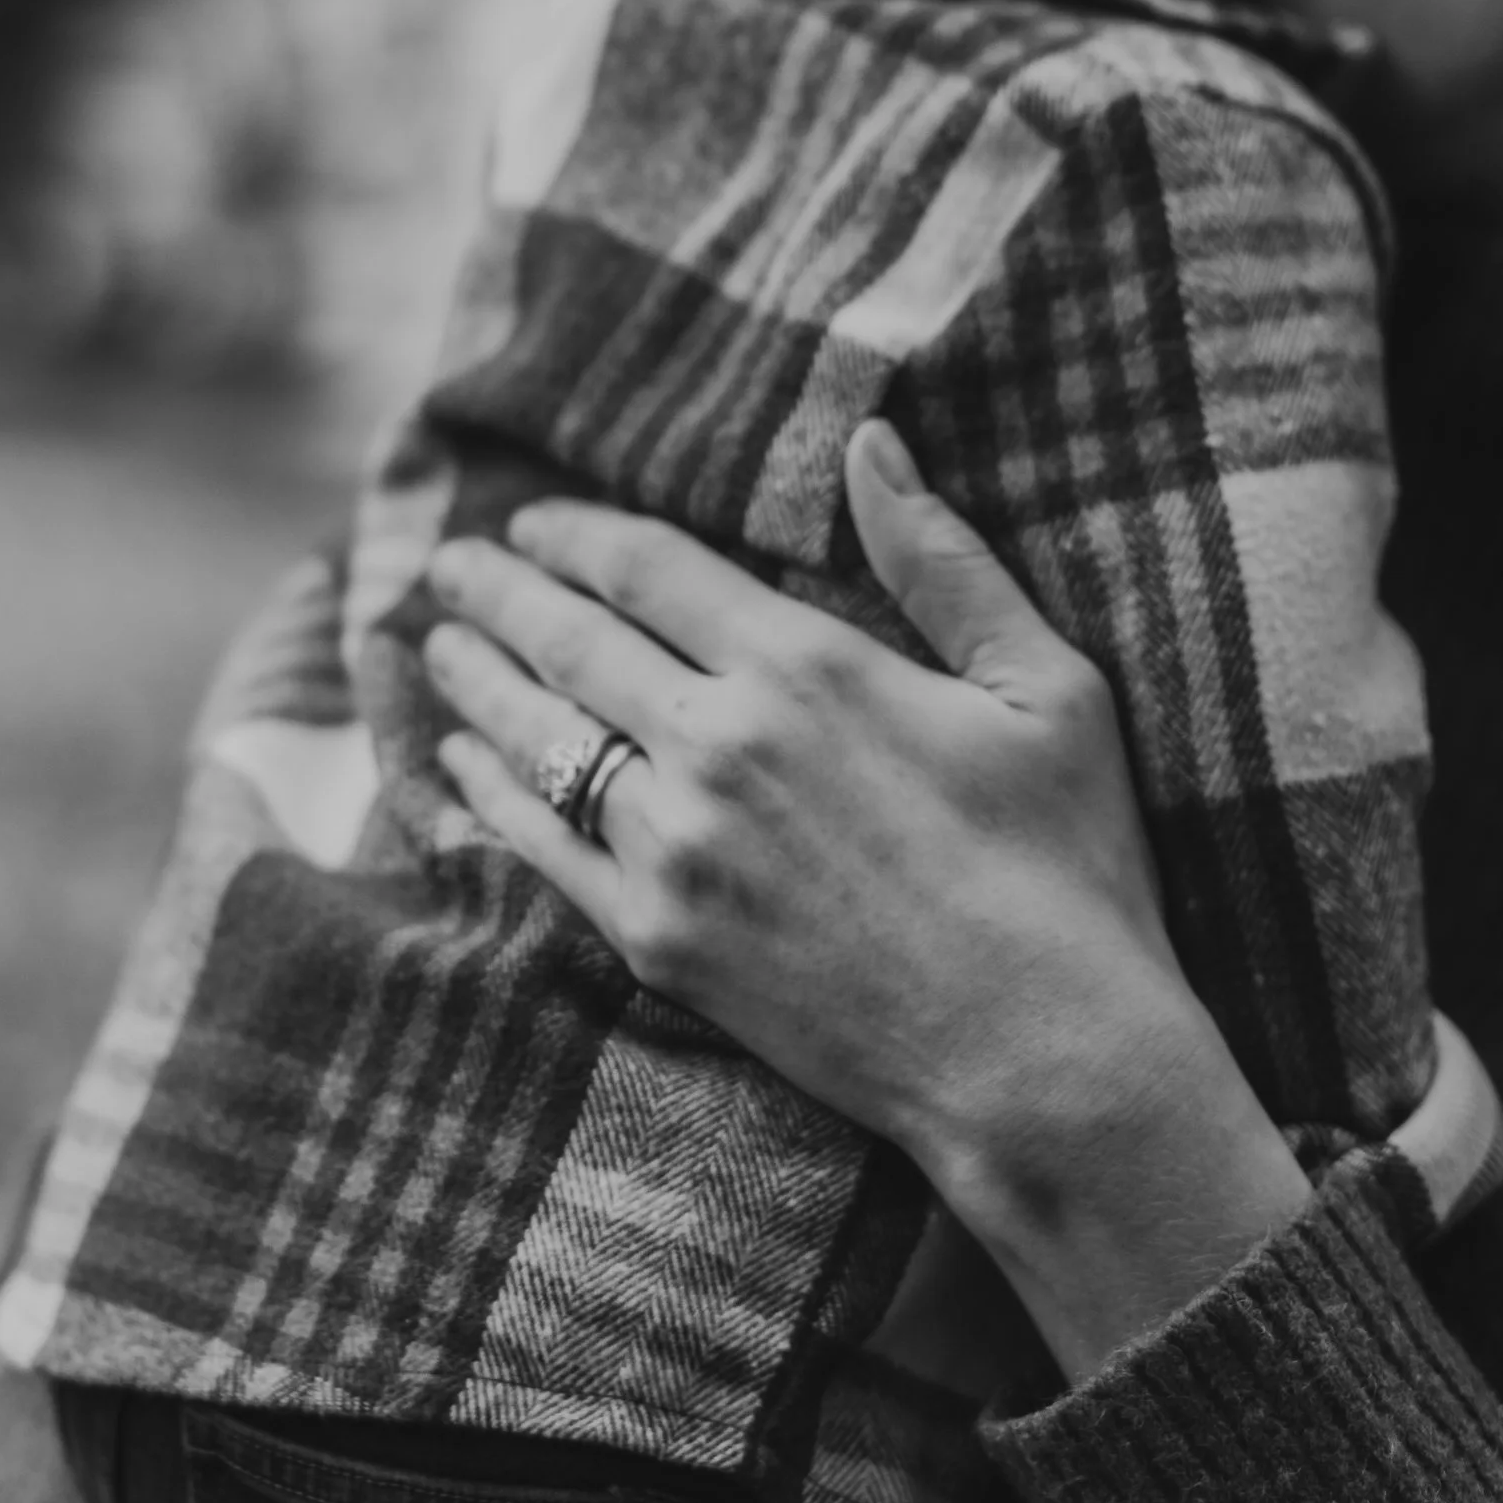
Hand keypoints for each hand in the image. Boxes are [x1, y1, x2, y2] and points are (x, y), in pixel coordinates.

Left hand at [424, 424, 1307, 1376]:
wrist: (1044, 1062)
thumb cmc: (1067, 870)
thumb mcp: (1046, 689)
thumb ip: (944, 561)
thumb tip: (874, 441)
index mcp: (807, 668)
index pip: (650, 571)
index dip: (579, 536)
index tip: (532, 522)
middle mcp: (720, 746)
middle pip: (573, 642)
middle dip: (500, 593)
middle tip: (450, 565)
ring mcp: (676, 848)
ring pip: (543, 738)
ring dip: (477, 683)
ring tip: (436, 646)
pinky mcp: (659, 941)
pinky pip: (543, 849)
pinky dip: (490, 797)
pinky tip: (460, 768)